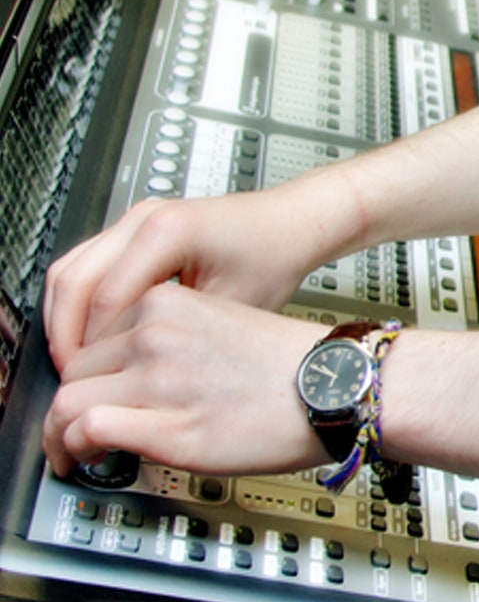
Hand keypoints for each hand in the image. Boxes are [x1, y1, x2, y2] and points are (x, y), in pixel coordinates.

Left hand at [42, 284, 325, 479]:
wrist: (335, 385)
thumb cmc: (294, 365)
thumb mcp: (223, 325)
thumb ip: (174, 339)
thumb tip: (137, 375)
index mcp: (170, 304)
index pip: (93, 334)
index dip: (87, 370)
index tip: (91, 390)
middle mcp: (156, 334)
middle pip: (73, 368)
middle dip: (70, 401)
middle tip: (76, 428)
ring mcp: (157, 378)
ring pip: (68, 400)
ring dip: (60, 430)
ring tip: (71, 451)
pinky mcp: (164, 424)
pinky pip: (86, 430)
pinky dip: (74, 448)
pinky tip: (87, 459)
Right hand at [44, 193, 324, 371]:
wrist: (292, 222)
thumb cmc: (274, 256)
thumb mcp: (227, 307)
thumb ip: (177, 339)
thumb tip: (132, 377)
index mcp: (165, 232)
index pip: (102, 297)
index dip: (89, 347)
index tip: (88, 382)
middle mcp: (143, 218)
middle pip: (70, 278)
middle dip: (63, 333)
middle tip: (73, 377)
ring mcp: (136, 219)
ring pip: (70, 268)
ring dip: (65, 317)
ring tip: (79, 362)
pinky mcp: (136, 229)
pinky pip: (88, 264)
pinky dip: (81, 301)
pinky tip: (94, 336)